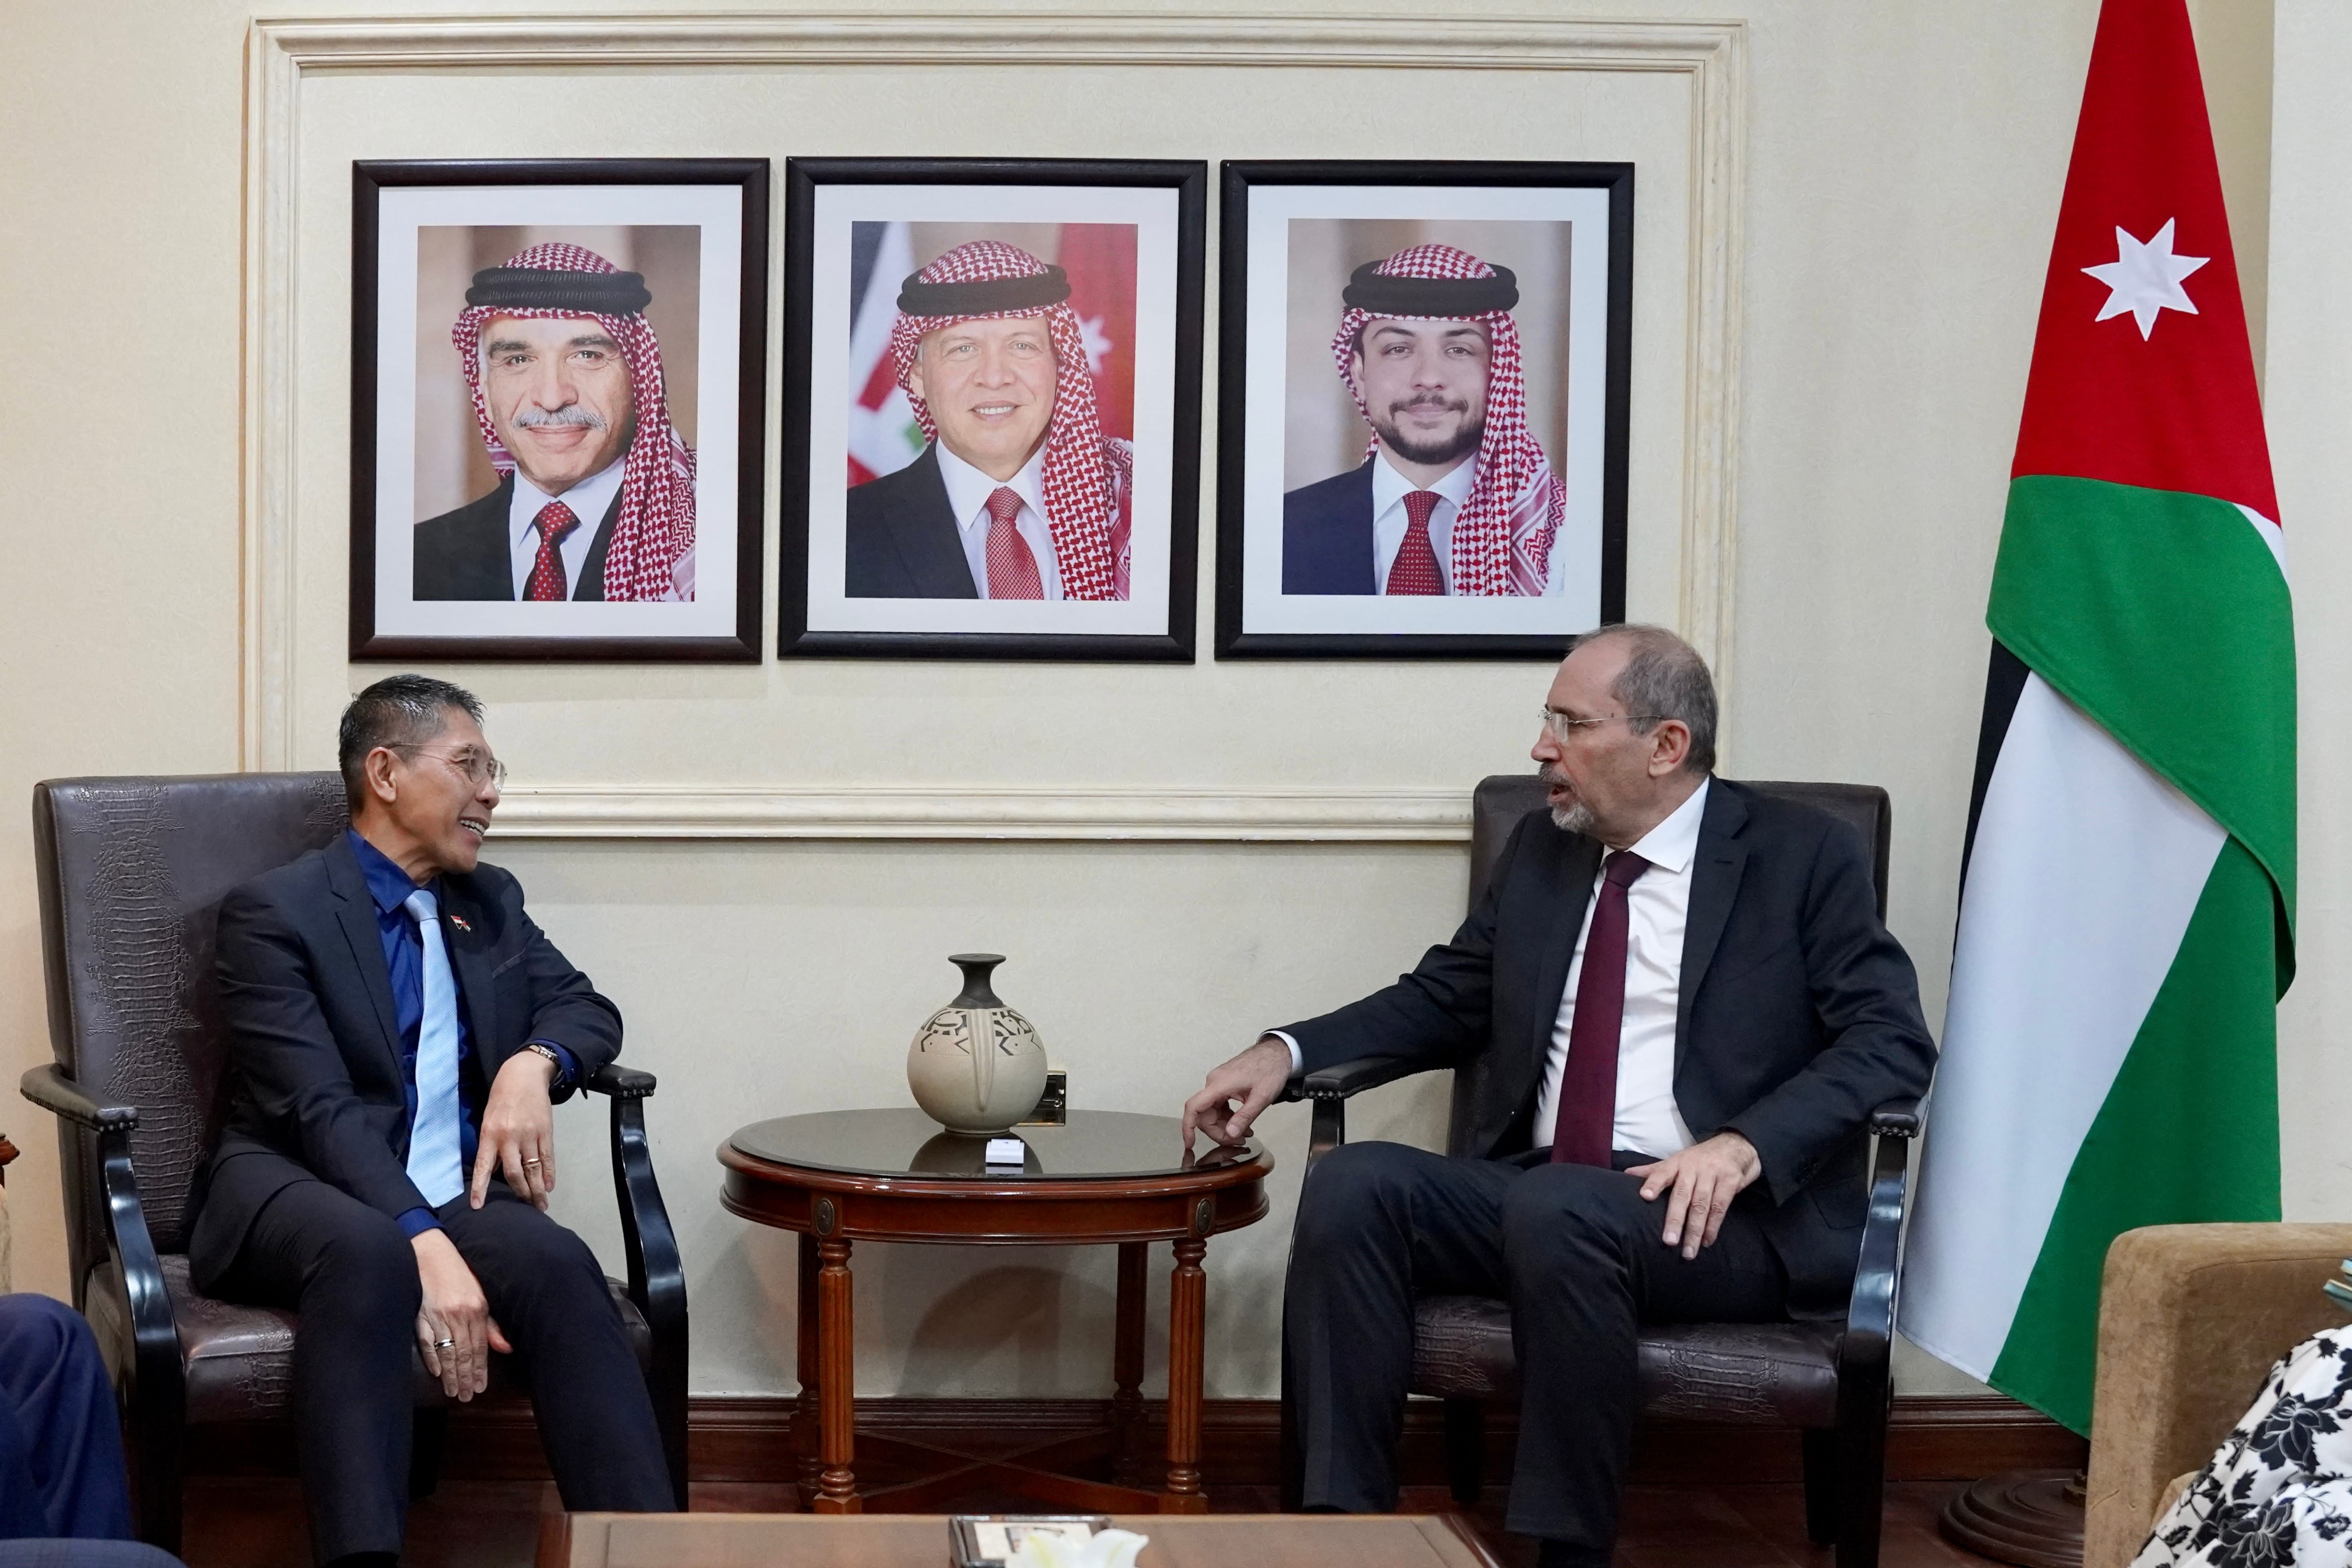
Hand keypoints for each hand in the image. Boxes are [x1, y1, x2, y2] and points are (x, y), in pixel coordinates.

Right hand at [412, 1228, 510, 1399]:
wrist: (430, 1252)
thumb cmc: (457, 1273)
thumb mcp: (480, 1293)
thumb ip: (490, 1323)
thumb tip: (505, 1348)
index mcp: (477, 1308)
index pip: (481, 1346)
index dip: (481, 1369)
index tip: (481, 1387)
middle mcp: (459, 1314)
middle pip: (464, 1353)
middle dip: (466, 1377)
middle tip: (467, 1397)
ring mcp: (438, 1316)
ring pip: (447, 1352)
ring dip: (451, 1375)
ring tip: (454, 1391)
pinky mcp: (421, 1316)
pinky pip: (428, 1342)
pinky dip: (432, 1359)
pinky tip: (438, 1373)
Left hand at [472, 1048, 557, 1209]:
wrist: (523, 1075)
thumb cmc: (501, 1098)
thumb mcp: (488, 1120)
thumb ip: (491, 1145)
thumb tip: (493, 1170)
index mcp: (490, 1134)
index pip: (484, 1167)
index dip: (480, 1188)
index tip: (478, 1207)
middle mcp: (509, 1137)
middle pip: (513, 1173)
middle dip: (520, 1194)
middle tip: (525, 1209)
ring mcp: (529, 1134)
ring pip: (532, 1169)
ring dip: (537, 1190)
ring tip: (540, 1205)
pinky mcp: (545, 1131)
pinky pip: (547, 1158)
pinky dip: (549, 1174)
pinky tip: (549, 1186)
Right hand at [1182, 1036, 1291, 1146]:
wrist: (1277, 1053)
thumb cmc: (1271, 1069)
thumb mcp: (1261, 1097)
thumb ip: (1244, 1117)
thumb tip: (1230, 1133)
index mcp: (1219, 1084)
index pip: (1194, 1107)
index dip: (1188, 1127)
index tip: (1189, 1144)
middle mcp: (1214, 1083)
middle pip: (1205, 1115)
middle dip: (1219, 1132)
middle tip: (1238, 1141)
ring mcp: (1218, 1083)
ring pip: (1212, 1112)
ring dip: (1225, 1127)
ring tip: (1245, 1135)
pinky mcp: (1224, 1085)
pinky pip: (1219, 1106)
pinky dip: (1228, 1118)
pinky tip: (1242, 1124)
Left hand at [1625, 1131, 1762, 1259]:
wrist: (1736, 1144)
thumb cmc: (1700, 1158)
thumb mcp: (1677, 1161)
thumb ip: (1654, 1171)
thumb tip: (1626, 1175)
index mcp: (1676, 1163)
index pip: (1662, 1172)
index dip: (1653, 1183)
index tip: (1645, 1196)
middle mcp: (1693, 1167)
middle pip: (1682, 1195)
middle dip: (1675, 1219)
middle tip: (1669, 1241)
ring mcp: (1713, 1174)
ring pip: (1702, 1205)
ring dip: (1695, 1230)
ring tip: (1688, 1251)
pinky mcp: (1730, 1181)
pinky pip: (1720, 1207)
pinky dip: (1713, 1226)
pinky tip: (1707, 1241)